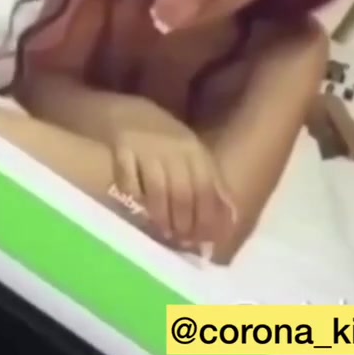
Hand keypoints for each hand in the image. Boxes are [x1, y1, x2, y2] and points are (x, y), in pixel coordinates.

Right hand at [107, 102, 237, 247]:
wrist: (129, 112)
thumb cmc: (166, 141)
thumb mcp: (194, 156)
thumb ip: (212, 185)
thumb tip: (231, 219)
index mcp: (195, 151)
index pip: (206, 189)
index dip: (207, 218)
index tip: (204, 240)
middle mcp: (174, 149)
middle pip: (183, 192)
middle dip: (184, 222)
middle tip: (182, 241)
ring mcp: (147, 147)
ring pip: (158, 189)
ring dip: (162, 216)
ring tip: (163, 233)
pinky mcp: (122, 148)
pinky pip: (128, 179)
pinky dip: (134, 197)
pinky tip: (137, 209)